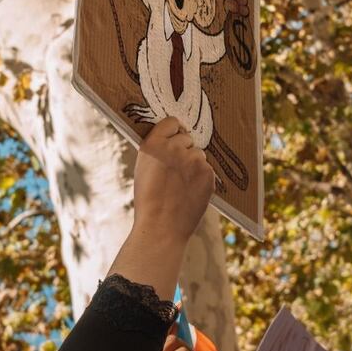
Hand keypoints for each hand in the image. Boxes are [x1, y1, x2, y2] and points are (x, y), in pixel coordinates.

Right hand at [133, 119, 214, 246]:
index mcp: (153, 144)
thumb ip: (158, 150)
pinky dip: (201, 178)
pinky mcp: (207, 173)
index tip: (173, 139)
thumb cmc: (149, 200)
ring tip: (180, 184)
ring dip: (193, 164)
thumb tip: (173, 138)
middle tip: (174, 170)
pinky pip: (207, 168)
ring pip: (198, 154)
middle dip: (182, 150)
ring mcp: (193, 160)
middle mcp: (173, 148)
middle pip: (186, 138)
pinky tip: (189, 191)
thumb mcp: (144, 168)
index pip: (171, 122)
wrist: (161, 228)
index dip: (172, 132)